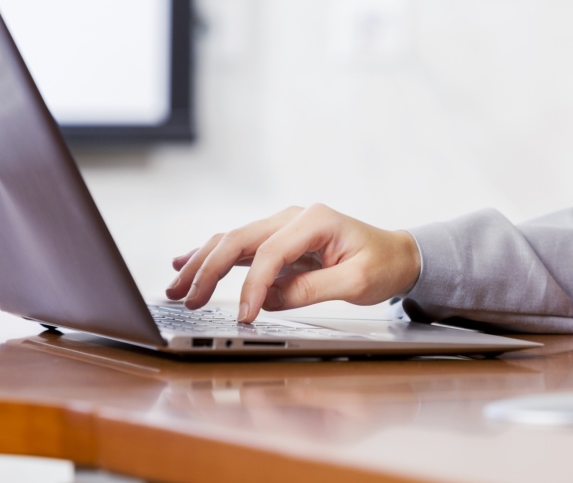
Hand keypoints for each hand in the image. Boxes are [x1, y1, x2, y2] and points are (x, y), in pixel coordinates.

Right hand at [165, 204, 420, 321]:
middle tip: (185, 299)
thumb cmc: (382, 265)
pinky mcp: (278, 240)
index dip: (252, 286)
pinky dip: (212, 257)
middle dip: (208, 270)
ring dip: (202, 263)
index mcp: (314, 220)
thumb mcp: (356, 282)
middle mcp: (293, 217)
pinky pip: (239, 247)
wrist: (396, 255)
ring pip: (231, 241)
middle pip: (238, 239)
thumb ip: (311, 289)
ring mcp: (283, 226)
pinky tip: (185, 263)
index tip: (244, 315)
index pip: (270, 253)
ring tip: (176, 286)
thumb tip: (268, 299)